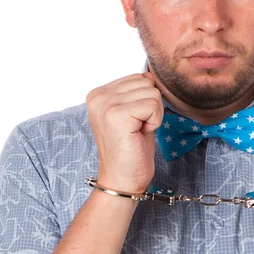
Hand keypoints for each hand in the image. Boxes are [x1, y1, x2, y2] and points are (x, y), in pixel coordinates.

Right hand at [86, 71, 162, 193]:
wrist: (122, 179)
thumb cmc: (130, 149)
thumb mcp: (132, 114)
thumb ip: (135, 92)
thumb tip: (148, 75)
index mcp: (98, 94)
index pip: (138, 78)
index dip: (145, 101)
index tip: (133, 122)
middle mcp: (98, 96)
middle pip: (146, 82)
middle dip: (151, 106)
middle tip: (137, 128)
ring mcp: (105, 105)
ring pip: (152, 93)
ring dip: (153, 115)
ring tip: (138, 131)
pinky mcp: (117, 115)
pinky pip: (153, 105)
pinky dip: (155, 121)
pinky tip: (141, 134)